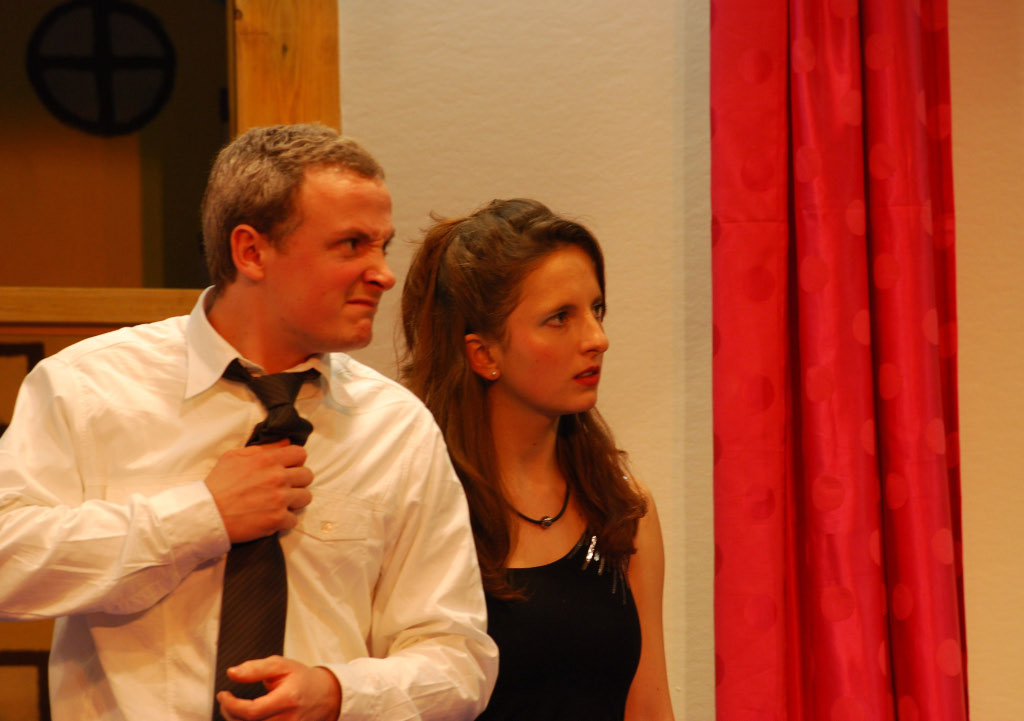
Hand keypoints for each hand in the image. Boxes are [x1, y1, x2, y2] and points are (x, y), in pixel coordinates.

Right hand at [205, 441, 313, 542]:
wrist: (206, 513)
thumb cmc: (218, 483)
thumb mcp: (235, 457)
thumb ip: (264, 449)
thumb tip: (285, 442)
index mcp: (268, 459)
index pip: (300, 454)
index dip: (295, 461)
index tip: (288, 468)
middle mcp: (278, 477)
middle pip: (307, 476)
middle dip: (297, 481)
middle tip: (284, 487)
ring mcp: (279, 499)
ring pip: (306, 497)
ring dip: (294, 501)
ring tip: (280, 503)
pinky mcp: (277, 519)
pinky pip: (294, 520)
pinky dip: (284, 521)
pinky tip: (272, 518)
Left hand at [216, 656, 341, 720]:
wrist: (326, 695)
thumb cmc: (302, 679)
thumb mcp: (282, 666)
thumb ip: (255, 668)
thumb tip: (232, 673)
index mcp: (287, 699)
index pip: (252, 711)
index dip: (231, 705)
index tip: (223, 694)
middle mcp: (289, 719)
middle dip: (230, 714)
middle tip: (227, 701)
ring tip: (235, 710)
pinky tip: (246, 718)